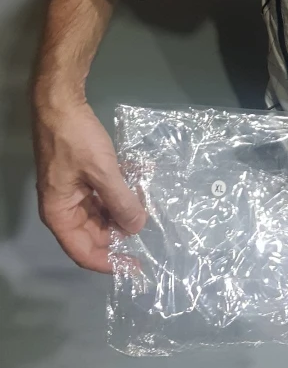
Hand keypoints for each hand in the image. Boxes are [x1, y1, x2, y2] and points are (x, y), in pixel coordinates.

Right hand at [32, 98, 146, 272]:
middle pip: (93, 235)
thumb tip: (137, 228)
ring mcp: (71, 192)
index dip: (109, 262)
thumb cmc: (75, 139)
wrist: (60, 102)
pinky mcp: (80, 178)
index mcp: (59, 213)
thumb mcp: (103, 172)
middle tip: (147, 228)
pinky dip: (117, 196)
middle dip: (119, 234)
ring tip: (145, 206)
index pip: (84, 252)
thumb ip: (120, 202)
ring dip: (121, 213)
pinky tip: (136, 188)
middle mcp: (63, 208)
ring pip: (100, 215)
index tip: (135, 265)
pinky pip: (100, 197)